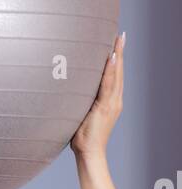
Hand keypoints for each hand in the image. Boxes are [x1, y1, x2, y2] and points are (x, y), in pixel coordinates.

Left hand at [69, 31, 124, 159]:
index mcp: (109, 101)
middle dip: (119, 52)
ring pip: (117, 75)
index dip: (116, 59)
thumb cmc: (82, 137)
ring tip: (118, 40)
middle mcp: (114, 100)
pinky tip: (112, 58)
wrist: (88, 153)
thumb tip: (68, 91)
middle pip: (119, 71)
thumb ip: (80, 102)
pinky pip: (109, 85)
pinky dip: (111, 71)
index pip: (114, 75)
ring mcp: (112, 104)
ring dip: (117, 56)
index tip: (115, 43)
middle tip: (121, 35)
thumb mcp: (80, 114)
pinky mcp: (107, 108)